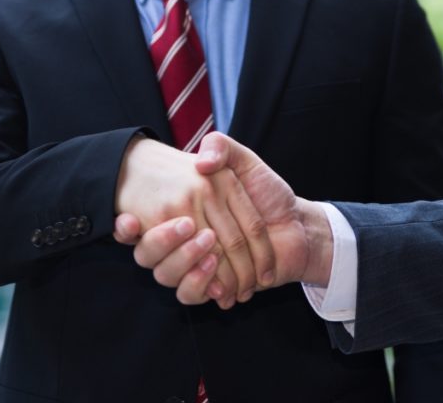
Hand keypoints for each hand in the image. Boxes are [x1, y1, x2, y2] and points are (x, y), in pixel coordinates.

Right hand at [113, 137, 275, 307]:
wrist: (299, 225)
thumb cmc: (272, 193)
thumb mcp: (246, 161)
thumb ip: (223, 149)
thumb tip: (201, 162)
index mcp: (189, 207)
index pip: (161, 219)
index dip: (145, 226)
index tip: (143, 223)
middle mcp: (186, 236)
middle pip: (157, 251)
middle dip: (172, 247)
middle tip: (194, 232)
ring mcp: (195, 262)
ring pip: (169, 274)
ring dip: (187, 267)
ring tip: (211, 254)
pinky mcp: (209, 285)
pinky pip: (189, 293)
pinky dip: (201, 288)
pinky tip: (218, 285)